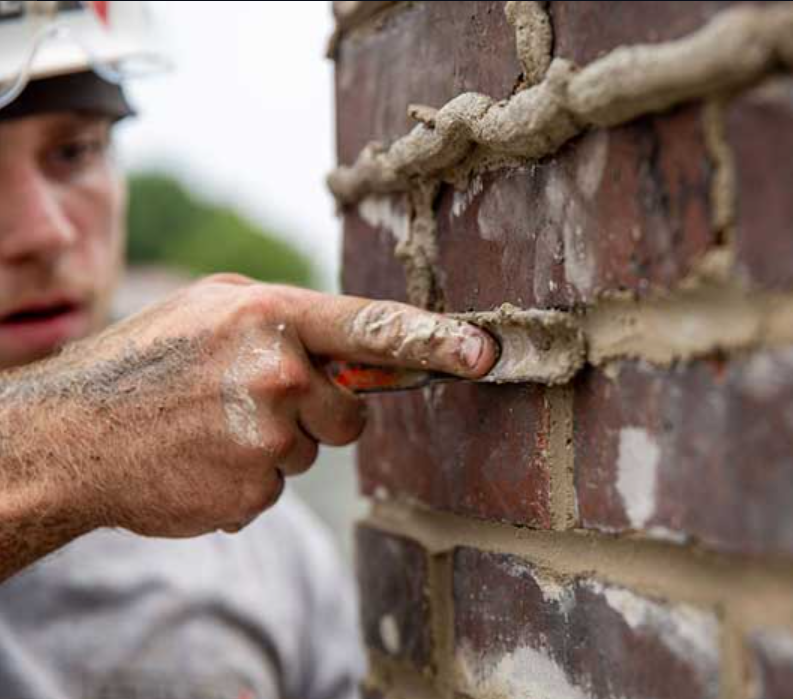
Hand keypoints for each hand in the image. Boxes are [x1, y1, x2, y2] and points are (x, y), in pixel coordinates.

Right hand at [25, 274, 496, 537]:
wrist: (73, 435)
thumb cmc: (147, 360)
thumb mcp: (212, 306)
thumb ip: (290, 318)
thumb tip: (361, 342)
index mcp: (270, 315)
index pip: (374, 327)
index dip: (435, 340)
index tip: (484, 355)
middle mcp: (277, 374)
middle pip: (350, 409)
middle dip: (316, 409)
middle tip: (247, 400)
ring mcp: (266, 437)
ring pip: (312, 449)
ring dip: (276, 444)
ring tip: (212, 426)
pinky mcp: (253, 489)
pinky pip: (278, 486)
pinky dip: (247, 477)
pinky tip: (201, 458)